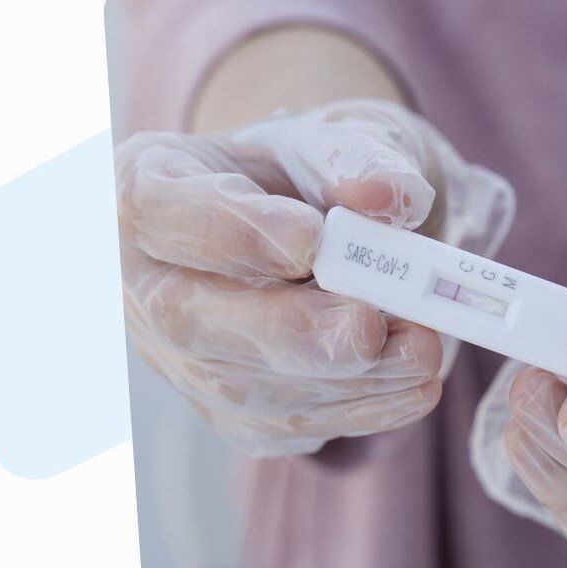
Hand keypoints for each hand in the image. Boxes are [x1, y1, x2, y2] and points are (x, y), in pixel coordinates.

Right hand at [117, 99, 511, 454]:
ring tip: (422, 349)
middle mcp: (144, 286)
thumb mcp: (331, 140)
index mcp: (146, 191)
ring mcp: (180, 361)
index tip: (313, 239)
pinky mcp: (230, 414)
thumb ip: (355, 155)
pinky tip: (412, 384)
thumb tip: (386, 195)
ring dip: (343, 380)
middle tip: (372, 325)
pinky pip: (285, 427)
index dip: (235, 233)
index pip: (161, 213)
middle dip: (292, 330)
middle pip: (190, 321)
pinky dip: (358, 411)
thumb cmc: (305, 176)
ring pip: (244, 391)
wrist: (311, 226)